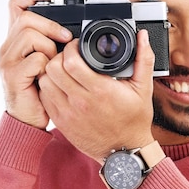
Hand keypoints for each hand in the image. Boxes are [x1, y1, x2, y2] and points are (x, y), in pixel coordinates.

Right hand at [0, 0, 73, 128]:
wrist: (28, 121)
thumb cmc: (40, 93)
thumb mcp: (46, 64)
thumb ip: (51, 46)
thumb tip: (70, 33)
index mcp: (15, 42)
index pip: (16, 7)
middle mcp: (7, 48)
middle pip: (26, 18)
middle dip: (50, 25)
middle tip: (66, 38)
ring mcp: (7, 61)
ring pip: (30, 35)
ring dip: (49, 46)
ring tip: (53, 63)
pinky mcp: (13, 76)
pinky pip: (35, 59)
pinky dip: (47, 65)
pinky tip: (47, 76)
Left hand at [37, 30, 155, 161]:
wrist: (125, 152)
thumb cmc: (134, 120)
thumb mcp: (144, 89)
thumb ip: (144, 59)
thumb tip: (142, 36)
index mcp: (101, 91)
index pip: (71, 61)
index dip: (71, 48)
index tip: (77, 46)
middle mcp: (81, 102)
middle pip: (53, 68)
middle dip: (58, 56)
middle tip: (68, 56)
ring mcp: (68, 114)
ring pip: (45, 82)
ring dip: (51, 72)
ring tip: (62, 70)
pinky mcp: (61, 122)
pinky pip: (45, 98)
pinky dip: (49, 88)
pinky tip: (60, 86)